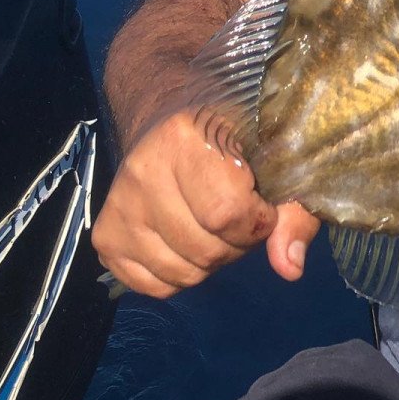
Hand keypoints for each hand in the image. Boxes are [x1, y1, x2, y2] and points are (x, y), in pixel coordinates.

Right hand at [93, 109, 319, 297]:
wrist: (172, 113)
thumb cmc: (235, 131)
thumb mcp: (275, 154)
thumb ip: (293, 211)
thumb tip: (290, 270)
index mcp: (185, 138)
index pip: (227, 213)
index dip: (259, 223)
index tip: (265, 206)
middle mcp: (142, 171)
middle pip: (205, 250)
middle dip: (238, 245)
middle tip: (243, 217)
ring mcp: (117, 206)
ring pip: (181, 273)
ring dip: (212, 262)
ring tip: (217, 226)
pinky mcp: (104, 236)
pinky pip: (154, 286)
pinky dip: (182, 275)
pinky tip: (190, 239)